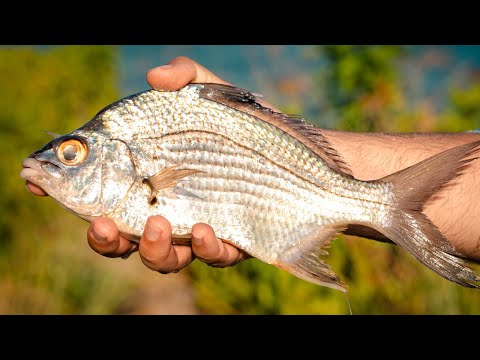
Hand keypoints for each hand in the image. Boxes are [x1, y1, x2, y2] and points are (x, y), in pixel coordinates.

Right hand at [25, 56, 251, 271]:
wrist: (295, 147)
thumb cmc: (242, 121)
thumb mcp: (210, 92)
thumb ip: (182, 77)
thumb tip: (153, 76)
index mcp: (147, 177)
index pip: (100, 192)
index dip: (70, 193)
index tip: (40, 186)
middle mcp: (166, 207)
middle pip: (122, 236)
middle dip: (105, 238)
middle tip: (102, 224)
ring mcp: (197, 228)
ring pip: (162, 256)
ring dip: (150, 248)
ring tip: (154, 225)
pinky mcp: (232, 241)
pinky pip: (213, 257)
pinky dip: (206, 248)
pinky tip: (204, 230)